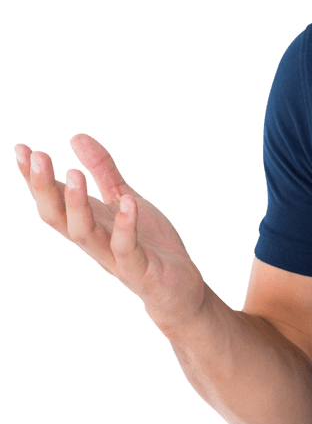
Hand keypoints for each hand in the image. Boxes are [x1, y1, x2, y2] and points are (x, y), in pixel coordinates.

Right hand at [15, 134, 206, 330]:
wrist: (178, 287)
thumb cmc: (149, 243)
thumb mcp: (125, 198)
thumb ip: (104, 171)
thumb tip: (76, 136)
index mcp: (88, 223)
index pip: (52, 200)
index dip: (34, 178)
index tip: (20, 149)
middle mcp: (94, 240)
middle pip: (57, 216)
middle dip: (44, 188)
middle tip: (38, 155)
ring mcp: (113, 256)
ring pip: (83, 233)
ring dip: (76, 204)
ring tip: (74, 173)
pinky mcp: (138, 270)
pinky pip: (126, 248)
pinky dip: (125, 226)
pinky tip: (127, 201)